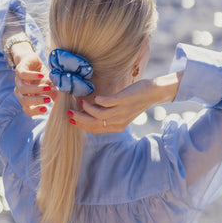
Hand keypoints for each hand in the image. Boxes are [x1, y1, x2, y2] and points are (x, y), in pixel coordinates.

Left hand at [13, 49, 56, 115]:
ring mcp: (18, 80)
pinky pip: (22, 74)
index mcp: (26, 97)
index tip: (46, 109)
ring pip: (22, 89)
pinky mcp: (19, 69)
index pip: (27, 109)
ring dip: (36, 89)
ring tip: (48, 88)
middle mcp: (20, 91)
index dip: (35, 111)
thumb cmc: (41, 76)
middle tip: (48, 99)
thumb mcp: (49, 86)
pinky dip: (32, 76)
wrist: (31, 59)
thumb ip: (53, 94)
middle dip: (37, 101)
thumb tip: (62, 103)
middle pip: (24, 101)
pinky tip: (42, 75)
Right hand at [69, 71, 183, 132]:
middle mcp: (118, 121)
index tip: (71, 120)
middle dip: (79, 119)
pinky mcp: (123, 101)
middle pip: (94, 124)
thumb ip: (108, 114)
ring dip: (86, 109)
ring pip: (98, 115)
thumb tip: (90, 110)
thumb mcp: (121, 111)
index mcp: (117, 126)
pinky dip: (97, 100)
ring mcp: (121, 111)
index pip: (95, 129)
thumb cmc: (135, 100)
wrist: (153, 93)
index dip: (81, 126)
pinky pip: (105, 103)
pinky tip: (96, 96)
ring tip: (80, 102)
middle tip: (68, 113)